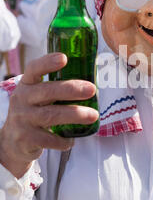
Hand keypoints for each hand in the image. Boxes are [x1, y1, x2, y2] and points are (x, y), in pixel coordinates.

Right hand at [0, 53, 98, 178]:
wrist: (12, 142)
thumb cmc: (34, 113)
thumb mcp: (37, 96)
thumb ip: (56, 88)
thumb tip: (90, 84)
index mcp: (27, 84)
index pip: (34, 69)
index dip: (48, 62)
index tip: (64, 58)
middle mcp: (22, 99)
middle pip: (47, 92)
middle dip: (71, 89)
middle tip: (92, 89)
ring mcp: (22, 119)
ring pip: (50, 115)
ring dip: (75, 114)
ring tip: (93, 115)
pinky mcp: (25, 138)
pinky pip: (48, 139)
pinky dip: (63, 140)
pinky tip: (72, 140)